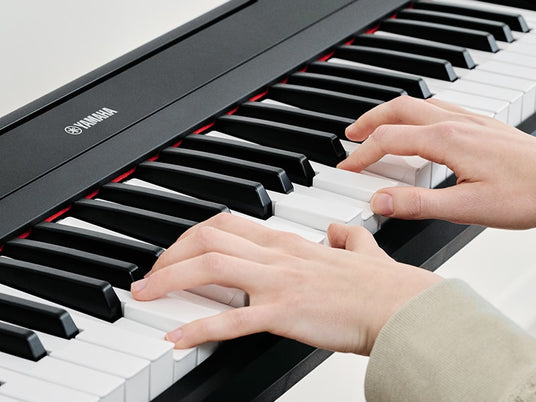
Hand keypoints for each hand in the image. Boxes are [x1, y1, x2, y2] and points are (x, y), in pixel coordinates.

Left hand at [131, 213, 439, 354]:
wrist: (401, 306)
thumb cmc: (381, 284)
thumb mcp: (360, 249)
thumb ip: (345, 237)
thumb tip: (340, 231)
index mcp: (289, 243)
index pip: (227, 224)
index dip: (192, 236)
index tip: (176, 252)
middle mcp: (277, 255)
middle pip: (208, 239)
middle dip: (170, 255)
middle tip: (149, 275)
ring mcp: (278, 282)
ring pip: (211, 267)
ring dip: (170, 281)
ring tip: (145, 296)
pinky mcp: (284, 313)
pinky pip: (232, 319)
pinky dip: (198, 327)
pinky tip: (176, 337)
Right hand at [338, 96, 535, 228]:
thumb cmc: (527, 193)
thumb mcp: (467, 208)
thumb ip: (418, 204)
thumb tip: (380, 201)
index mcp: (446, 140)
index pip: (389, 139)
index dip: (363, 154)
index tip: (348, 166)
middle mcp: (455, 123)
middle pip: (399, 109)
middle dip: (369, 121)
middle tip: (351, 136)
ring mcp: (469, 120)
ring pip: (418, 104)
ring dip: (390, 114)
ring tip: (376, 128)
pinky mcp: (480, 125)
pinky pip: (438, 107)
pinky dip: (414, 114)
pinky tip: (417, 127)